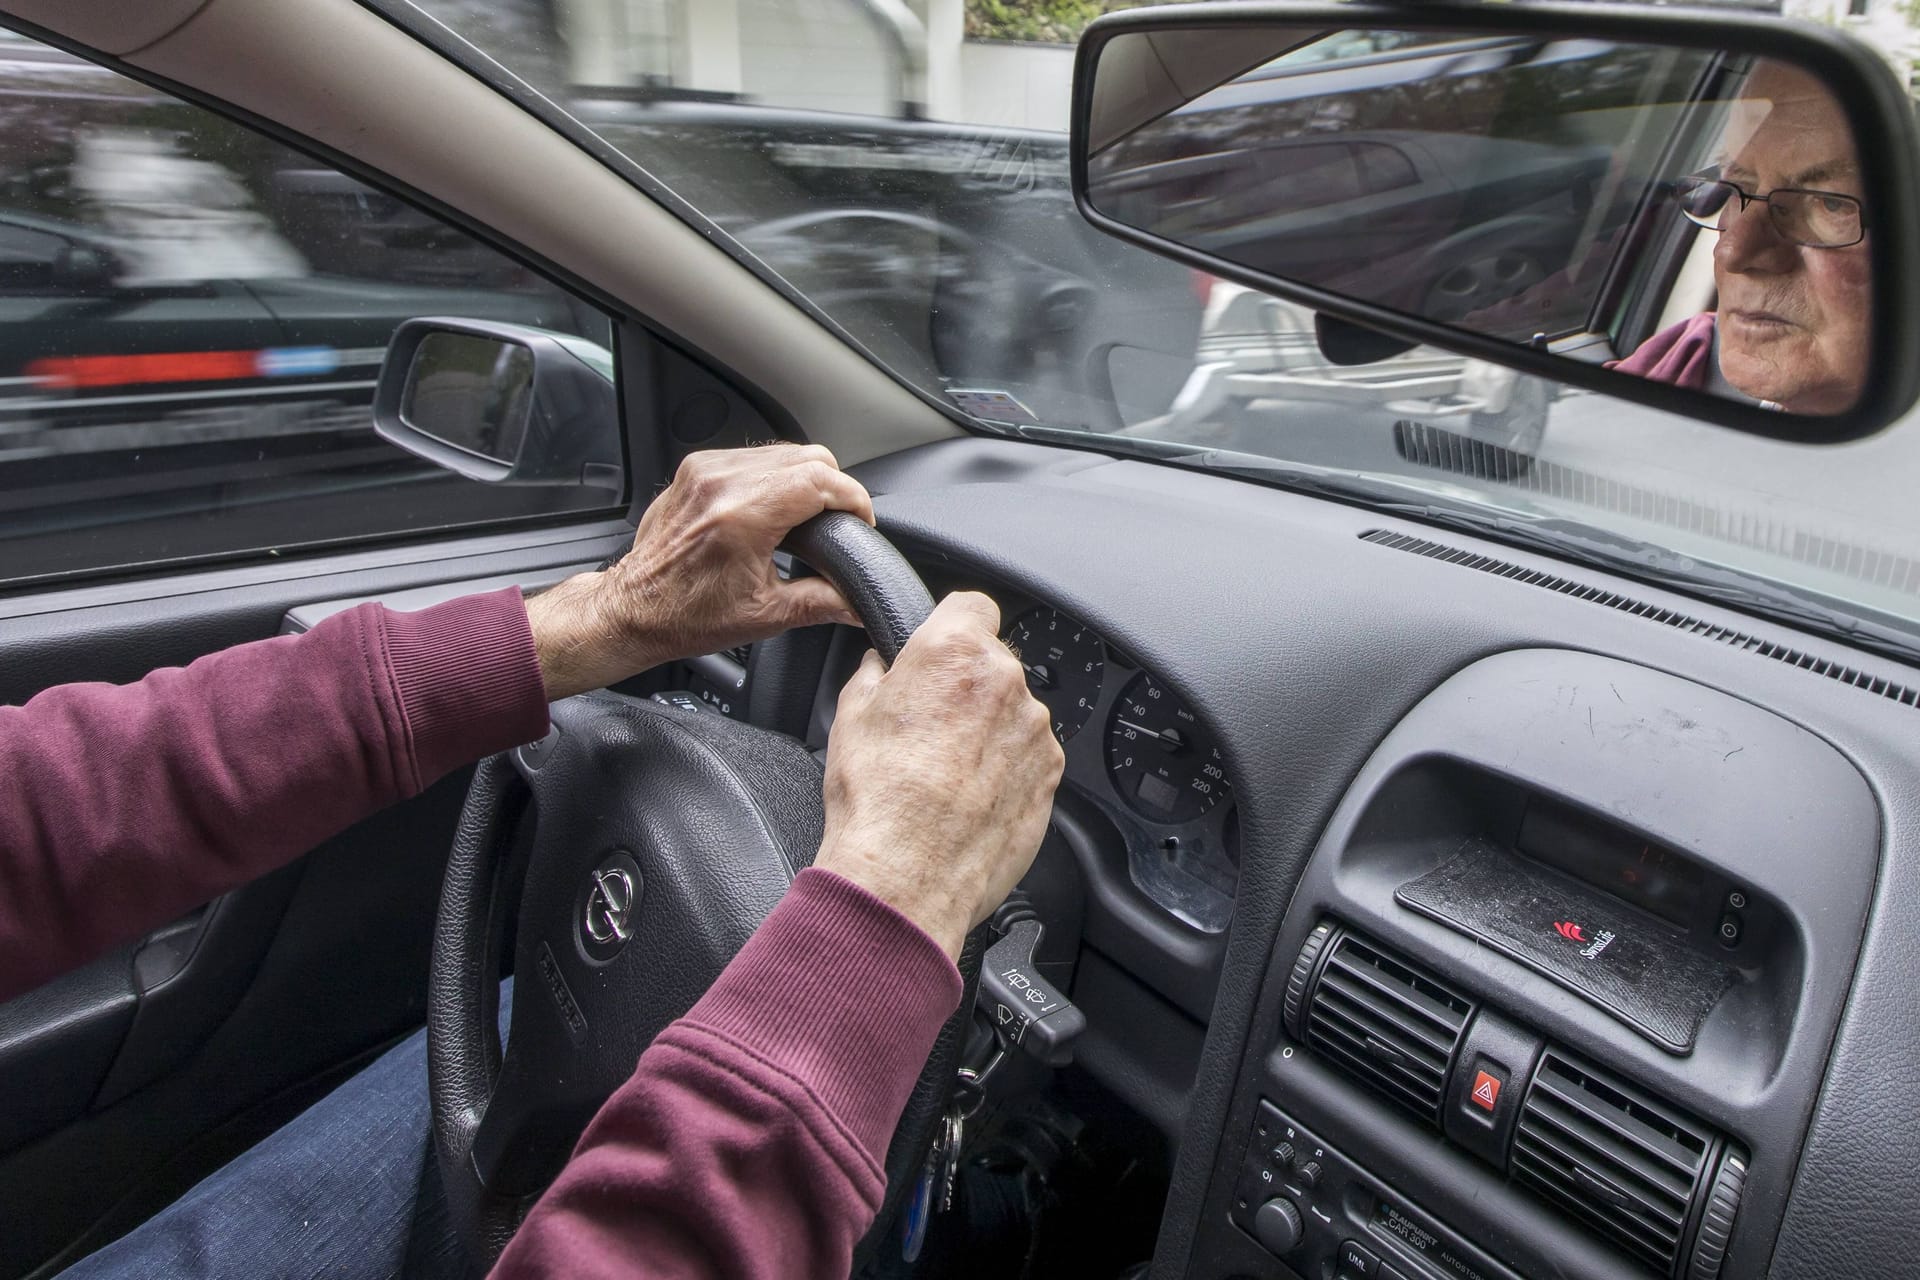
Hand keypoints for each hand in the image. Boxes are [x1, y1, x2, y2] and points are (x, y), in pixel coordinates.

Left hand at [525, 444, 873, 698]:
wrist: (632, 609)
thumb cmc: (685, 615)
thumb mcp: (765, 615)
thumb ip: (822, 604)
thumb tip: (860, 602)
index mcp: (741, 516)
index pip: (820, 480)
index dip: (854, 499)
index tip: (863, 521)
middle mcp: (722, 482)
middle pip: (808, 457)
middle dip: (836, 488)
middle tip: (842, 522)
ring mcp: (706, 470)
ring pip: (784, 451)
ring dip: (808, 479)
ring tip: (812, 516)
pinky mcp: (696, 469)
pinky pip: (754, 456)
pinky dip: (776, 476)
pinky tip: (777, 507)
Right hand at [813, 593, 1065, 959]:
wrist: (907, 874)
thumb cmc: (877, 798)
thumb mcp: (849, 715)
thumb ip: (875, 674)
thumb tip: (880, 666)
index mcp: (953, 651)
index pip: (972, 604)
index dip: (953, 625)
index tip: (941, 647)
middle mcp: (1004, 680)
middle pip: (993, 663)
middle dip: (966, 685)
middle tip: (929, 725)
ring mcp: (1034, 729)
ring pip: (1013, 712)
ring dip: (988, 730)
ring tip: (945, 773)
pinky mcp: (1051, 773)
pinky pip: (1029, 755)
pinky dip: (1007, 769)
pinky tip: (969, 797)